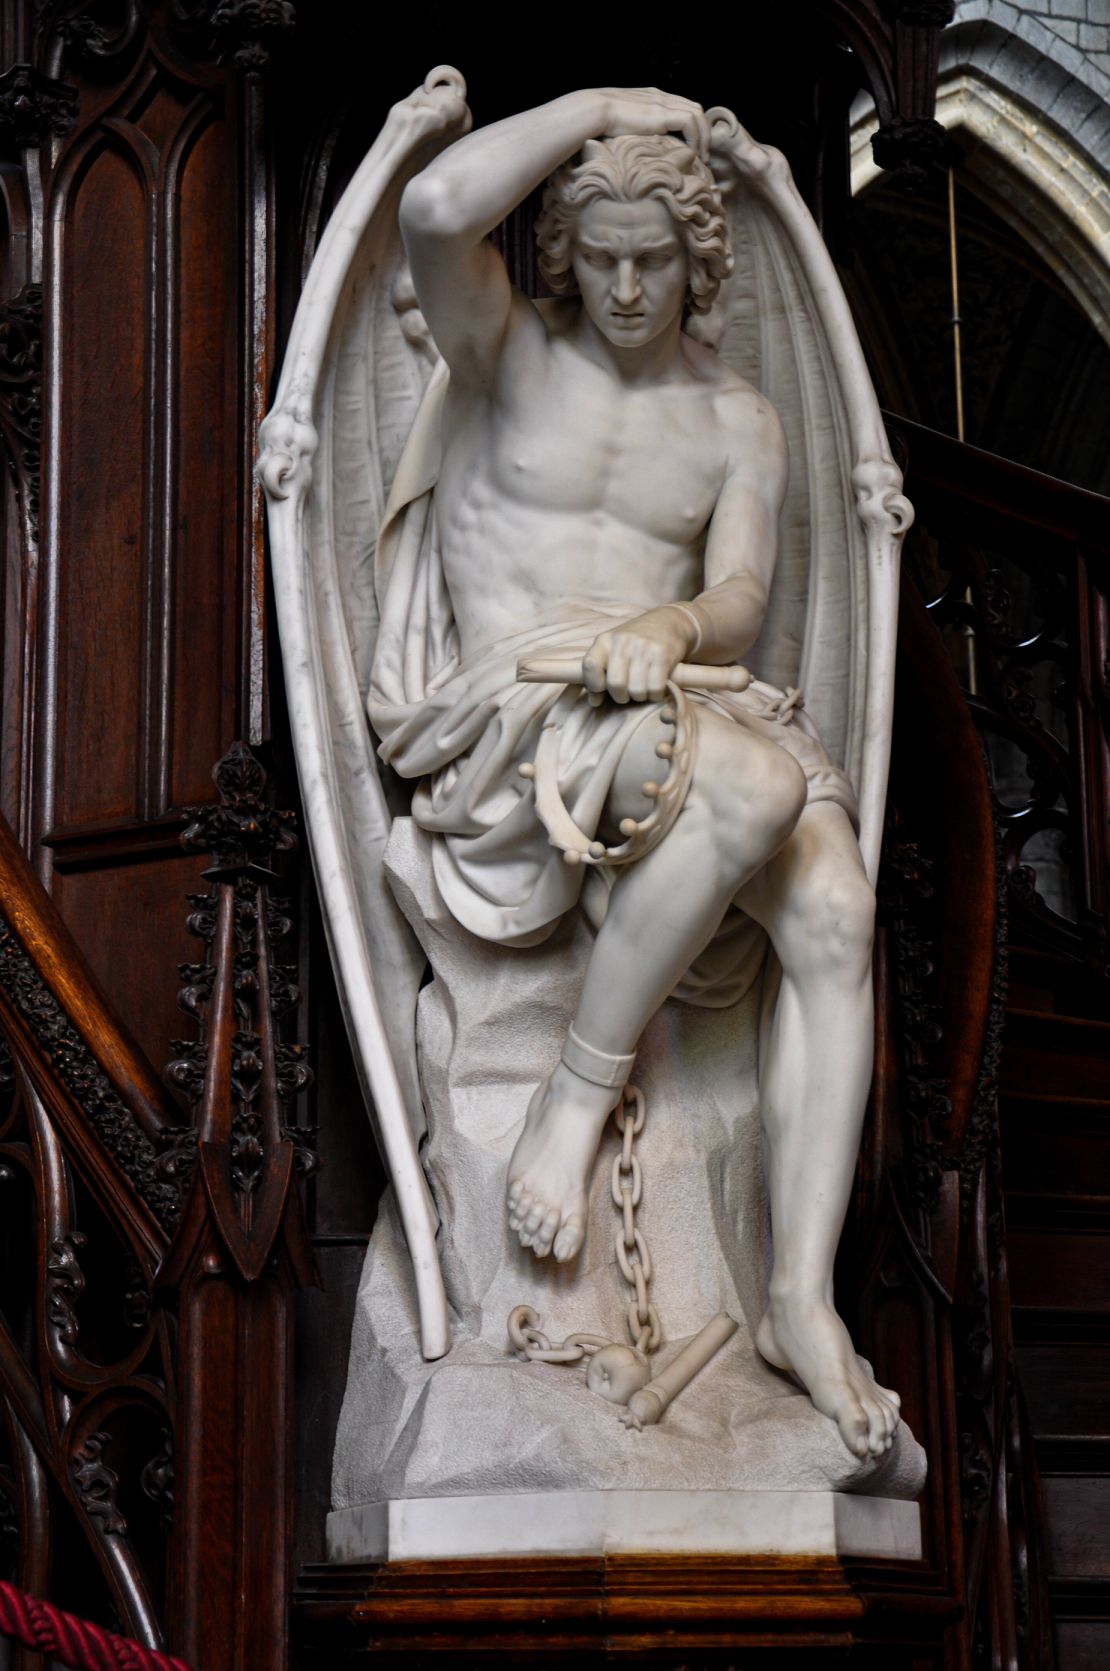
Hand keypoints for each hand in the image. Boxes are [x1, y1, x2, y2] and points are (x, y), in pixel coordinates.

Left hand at [582, 607, 696, 703]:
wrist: (669, 622)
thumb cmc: (635, 643)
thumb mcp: (612, 651)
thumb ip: (599, 674)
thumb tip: (593, 701)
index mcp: (604, 640)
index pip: (590, 665)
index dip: (594, 685)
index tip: (602, 690)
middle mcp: (622, 641)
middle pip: (616, 685)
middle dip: (622, 697)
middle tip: (628, 692)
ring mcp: (643, 647)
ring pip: (637, 691)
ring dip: (640, 696)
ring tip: (643, 687)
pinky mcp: (662, 653)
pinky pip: (655, 688)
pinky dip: (656, 695)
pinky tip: (656, 687)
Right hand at [594, 88, 709, 160]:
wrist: (593, 112)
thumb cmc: (600, 123)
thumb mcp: (623, 124)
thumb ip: (635, 129)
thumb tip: (639, 148)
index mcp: (653, 97)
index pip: (682, 107)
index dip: (693, 127)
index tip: (694, 148)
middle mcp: (661, 96)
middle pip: (695, 108)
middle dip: (703, 132)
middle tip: (703, 154)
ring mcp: (662, 102)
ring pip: (697, 114)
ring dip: (703, 137)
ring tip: (701, 157)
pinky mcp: (661, 113)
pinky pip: (690, 122)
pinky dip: (696, 138)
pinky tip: (693, 153)